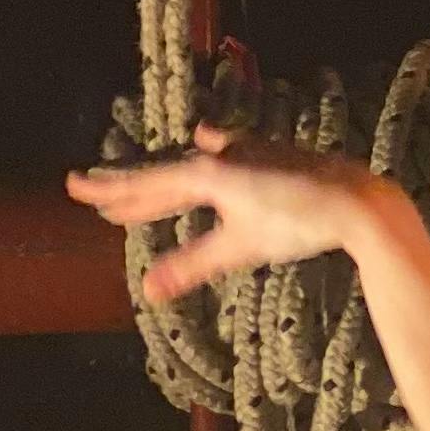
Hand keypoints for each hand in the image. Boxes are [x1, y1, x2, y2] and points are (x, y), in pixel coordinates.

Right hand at [64, 124, 367, 302]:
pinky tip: (205, 141)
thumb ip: (194, 264)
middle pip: (163, 174)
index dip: (111, 192)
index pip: (146, 184)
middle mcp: (221, 155)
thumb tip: (148, 289)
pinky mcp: (267, 156)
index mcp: (207, 174)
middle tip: (88, 193)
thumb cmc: (299, 221)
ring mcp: (245, 152)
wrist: (355, 200)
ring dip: (161, 182)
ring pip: (190, 167)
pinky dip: (201, 161)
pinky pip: (219, 156)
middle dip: (127, 189)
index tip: (74, 189)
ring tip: (134, 192)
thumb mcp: (242, 246)